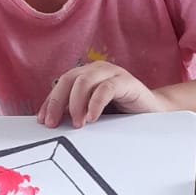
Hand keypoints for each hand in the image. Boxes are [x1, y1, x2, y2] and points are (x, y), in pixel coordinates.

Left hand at [38, 61, 169, 128]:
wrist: (153, 112)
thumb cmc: (121, 113)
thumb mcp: (93, 113)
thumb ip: (76, 113)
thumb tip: (53, 122)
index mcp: (85, 75)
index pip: (61, 84)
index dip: (49, 101)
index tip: (43, 121)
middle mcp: (96, 70)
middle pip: (68, 79)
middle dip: (57, 102)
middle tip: (53, 123)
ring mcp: (111, 73)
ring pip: (83, 81)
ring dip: (76, 104)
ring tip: (77, 123)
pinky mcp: (126, 82)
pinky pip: (106, 88)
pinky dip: (95, 103)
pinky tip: (92, 118)